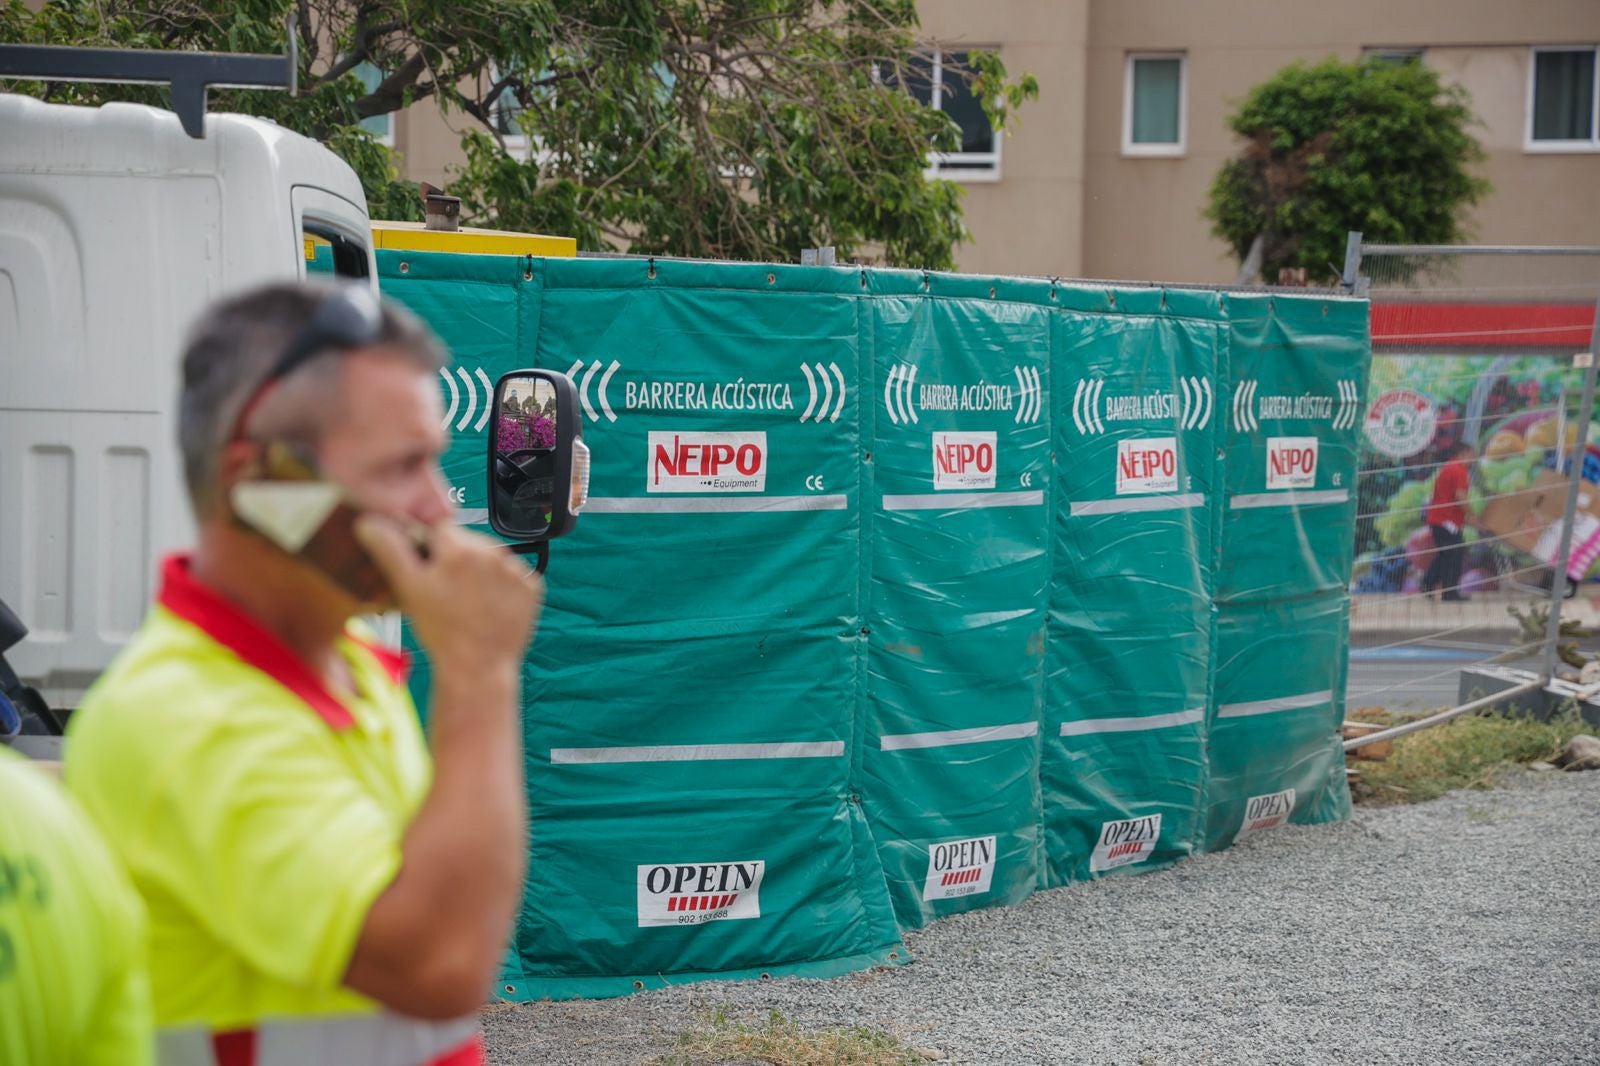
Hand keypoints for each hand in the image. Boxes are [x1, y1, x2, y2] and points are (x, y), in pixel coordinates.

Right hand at [355, 516, 541, 676]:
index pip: (442, 529)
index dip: (432, 551)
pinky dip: (503, 587)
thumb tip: (369, 522)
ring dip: (481, 572)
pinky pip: (514, 576)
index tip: (431, 574)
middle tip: (448, 593)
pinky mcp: (533, 588)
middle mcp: (493, 553)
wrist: (478, 669)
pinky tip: (489, 607)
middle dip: (457, 560)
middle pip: (468, 542)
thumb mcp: (409, 589)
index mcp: (461, 549)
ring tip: (469, 603)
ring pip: (491, 559)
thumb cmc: (442, 632)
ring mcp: (516, 570)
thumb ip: (390, 549)